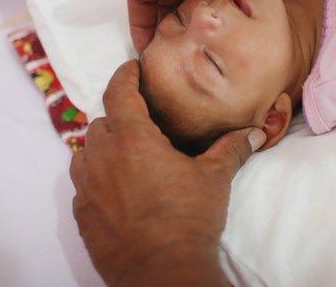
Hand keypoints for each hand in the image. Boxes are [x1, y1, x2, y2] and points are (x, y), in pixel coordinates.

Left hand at [70, 60, 266, 285]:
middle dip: (118, 118)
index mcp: (132, 138)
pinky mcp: (82, 214)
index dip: (125, 75)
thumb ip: (230, 149)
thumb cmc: (187, 218)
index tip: (131, 68)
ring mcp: (87, 186)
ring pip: (85, 152)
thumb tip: (254, 133)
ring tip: (125, 156)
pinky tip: (116, 189)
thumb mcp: (214, 178)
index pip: (119, 91)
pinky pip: (82, 185)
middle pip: (101, 122)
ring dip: (102, 149)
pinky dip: (96, 180)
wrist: (161, 270)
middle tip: (140, 124)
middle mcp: (102, 156)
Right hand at [72, 0, 292, 51]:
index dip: (142, 24)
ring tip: (198, 51)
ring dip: (194, 26)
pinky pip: (219, 7)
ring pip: (194, 8)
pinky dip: (216, 20)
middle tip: (176, 58)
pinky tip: (220, 38)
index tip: (149, 53)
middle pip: (167, 5)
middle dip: (169, 29)